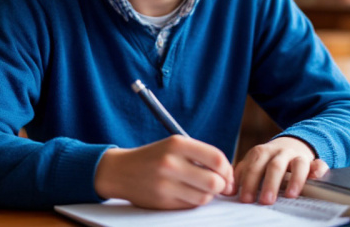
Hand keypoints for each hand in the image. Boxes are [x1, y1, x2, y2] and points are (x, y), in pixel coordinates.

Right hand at [94, 135, 232, 208]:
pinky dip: (194, 202)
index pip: (216, 158)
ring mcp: (165, 184)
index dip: (227, 169)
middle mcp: (171, 163)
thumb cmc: (155, 157)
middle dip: (221, 186)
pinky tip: (188, 194)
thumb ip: (201, 155)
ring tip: (201, 189)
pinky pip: (190, 206)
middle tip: (219, 185)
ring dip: (208, 195)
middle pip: (214, 182)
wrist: (120, 171)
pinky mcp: (162, 201)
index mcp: (177, 144)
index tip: (227, 174)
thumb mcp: (175, 146)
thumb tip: (229, 176)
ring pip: (204, 197)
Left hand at [226, 136, 328, 204]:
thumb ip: (241, 175)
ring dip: (295, 179)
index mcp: (261, 153)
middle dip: (269, 184)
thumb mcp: (253, 163)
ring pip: (298, 164)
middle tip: (265, 201)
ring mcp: (297, 156)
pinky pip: (319, 164)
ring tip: (290, 196)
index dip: (249, 182)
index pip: (254, 166)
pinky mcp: (313, 161)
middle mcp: (279, 152)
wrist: (291, 144)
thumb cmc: (267, 160)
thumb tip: (226, 191)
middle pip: (274, 166)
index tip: (245, 199)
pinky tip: (317, 178)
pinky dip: (319, 170)